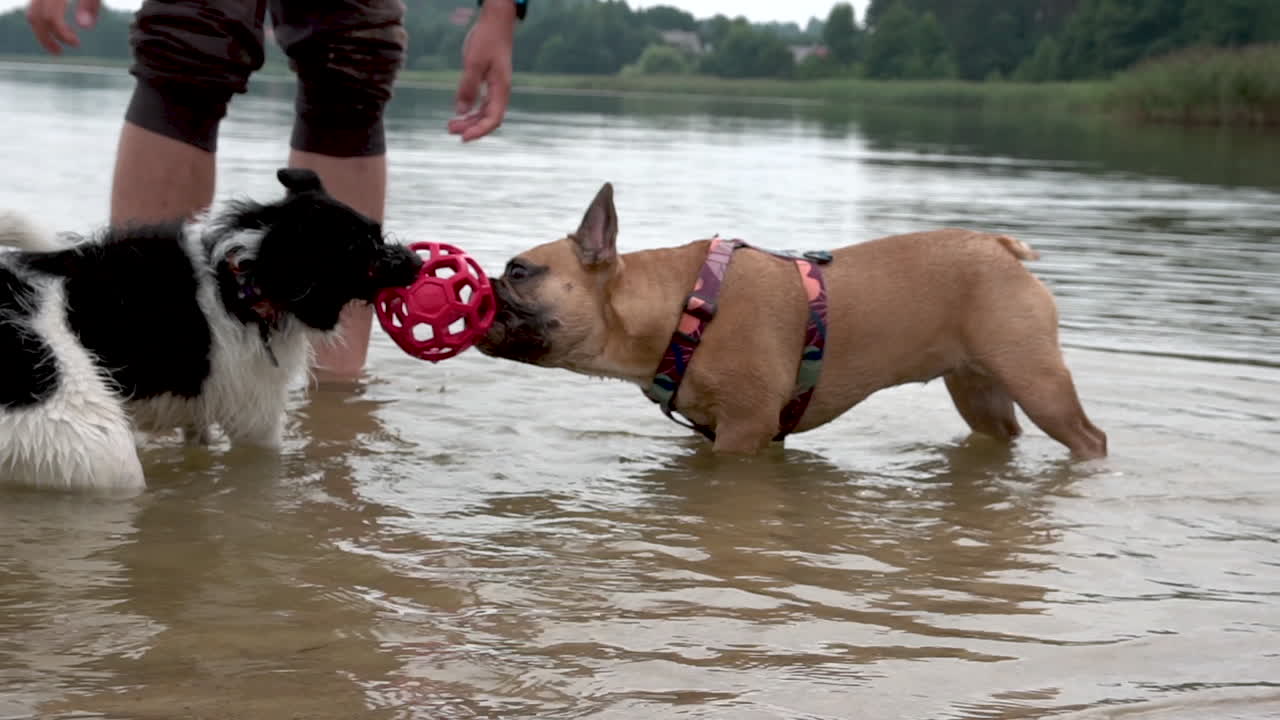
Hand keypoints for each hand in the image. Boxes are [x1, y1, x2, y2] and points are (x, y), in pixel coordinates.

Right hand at [26, 0, 99, 54]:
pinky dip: (41, 22)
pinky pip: (34, 9)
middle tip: (58, 53)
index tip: (76, 44)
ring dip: (41, 32)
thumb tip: (84, 27)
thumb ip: (89, 5)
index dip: (61, 34)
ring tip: (57, 47)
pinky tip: (59, 29)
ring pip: (32, 13)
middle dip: (45, 38)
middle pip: (36, 17)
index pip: (51, 18)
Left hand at [448, 1, 516, 141]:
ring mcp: (496, 87)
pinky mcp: (489, 82)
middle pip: (488, 118)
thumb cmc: (487, 39)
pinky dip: (471, 110)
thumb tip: (460, 111)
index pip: (493, 119)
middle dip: (471, 127)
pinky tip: (459, 111)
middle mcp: (500, 91)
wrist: (496, 22)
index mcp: (501, 88)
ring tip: (451, 125)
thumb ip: (468, 87)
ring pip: (484, 112)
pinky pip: (482, 103)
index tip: (463, 138)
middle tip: (450, 129)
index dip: (479, 131)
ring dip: (469, 120)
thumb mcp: (474, 63)